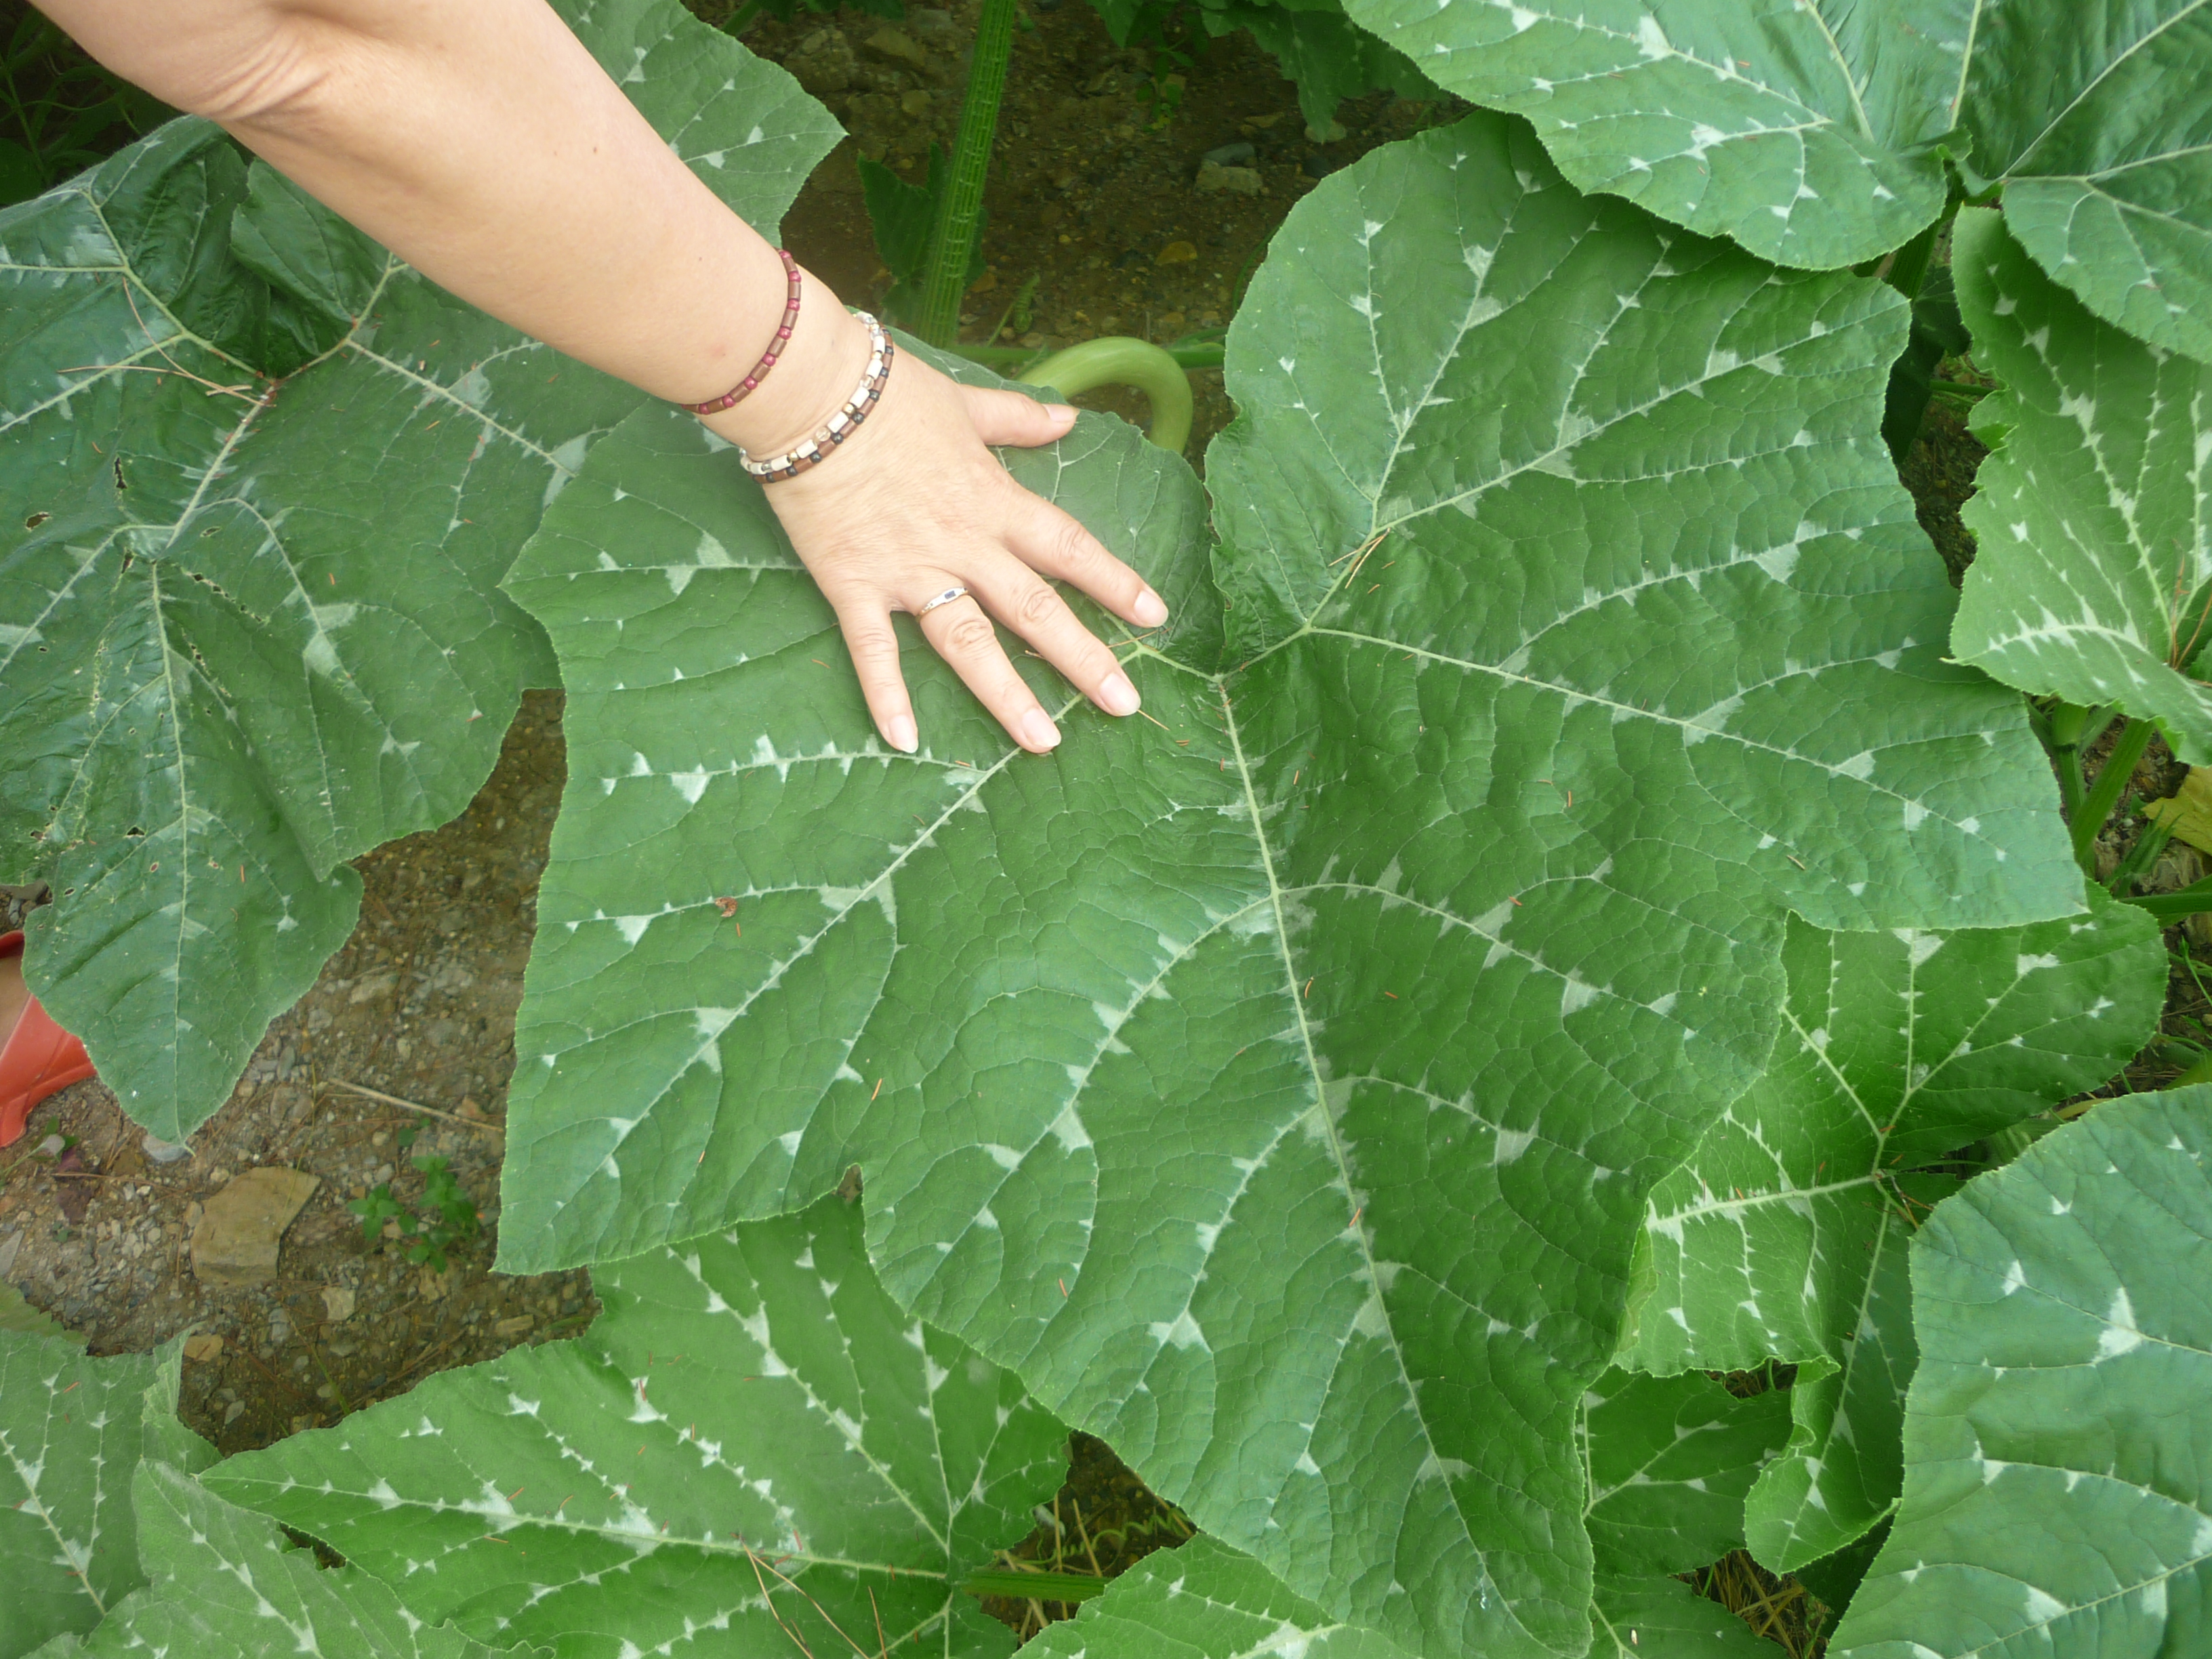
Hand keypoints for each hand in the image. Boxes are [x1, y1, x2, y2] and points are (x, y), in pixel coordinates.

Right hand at [745, 342, 1169, 755]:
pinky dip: (887, 695)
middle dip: (1084, 659)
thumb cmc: (887, 392)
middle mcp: (963, 544)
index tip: (1155, 617)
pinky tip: (904, 740)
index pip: (1068, 548)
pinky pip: (873, 649)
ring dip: (1008, 695)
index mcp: (994, 501)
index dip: (1115, 583)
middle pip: (1035, 609)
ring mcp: (911, 570)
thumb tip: (1069, 418)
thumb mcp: (965, 403)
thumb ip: (1018, 421)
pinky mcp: (855, 585)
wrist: (811, 393)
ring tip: (1044, 742)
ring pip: (968, 642)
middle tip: (1124, 705)